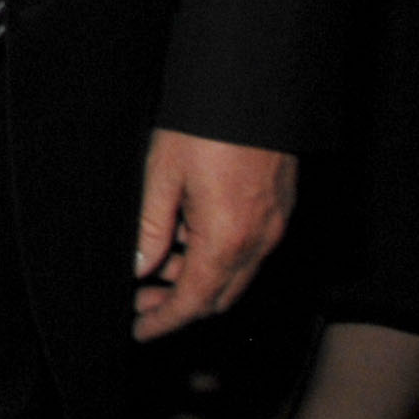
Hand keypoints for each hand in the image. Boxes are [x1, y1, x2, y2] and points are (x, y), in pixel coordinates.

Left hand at [132, 131, 295, 340]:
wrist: (255, 86)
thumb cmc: (206, 126)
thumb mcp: (161, 174)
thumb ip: (150, 228)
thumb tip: (139, 267)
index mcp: (226, 239)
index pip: (193, 301)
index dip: (165, 321)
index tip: (140, 331)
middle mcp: (258, 241)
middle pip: (218, 296)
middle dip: (179, 306)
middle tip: (141, 305)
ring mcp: (274, 226)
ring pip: (235, 274)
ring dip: (197, 280)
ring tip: (155, 268)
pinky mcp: (280, 209)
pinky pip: (249, 250)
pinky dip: (217, 257)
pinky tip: (186, 240)